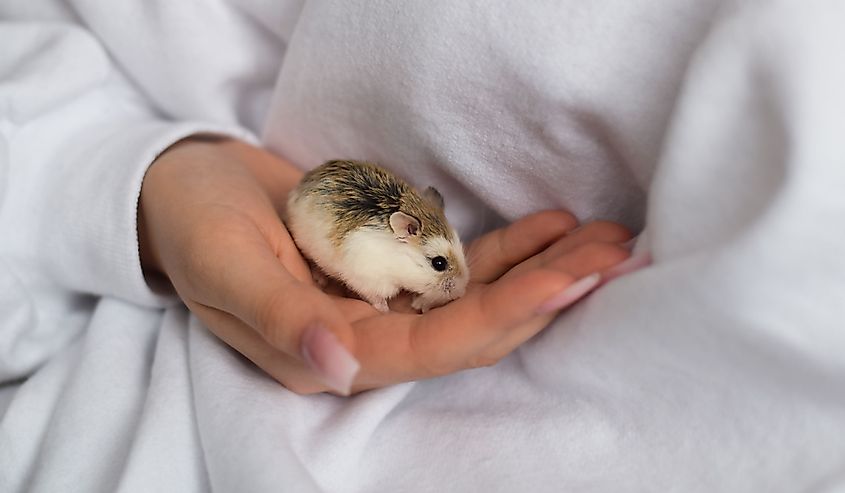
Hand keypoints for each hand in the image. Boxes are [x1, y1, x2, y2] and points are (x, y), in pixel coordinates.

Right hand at [139, 137, 633, 394]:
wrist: (186, 188)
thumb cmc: (194, 224)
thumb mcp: (225, 266)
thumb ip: (279, 319)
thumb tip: (339, 368)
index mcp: (327, 352)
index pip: (433, 346)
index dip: (504, 316)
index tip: (568, 283)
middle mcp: (365, 338)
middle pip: (473, 326)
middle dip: (545, 293)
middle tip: (615, 256)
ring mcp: (381, 303)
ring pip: (477, 298)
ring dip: (542, 270)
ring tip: (606, 240)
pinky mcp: (389, 269)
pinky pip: (458, 266)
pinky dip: (508, 249)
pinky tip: (553, 227)